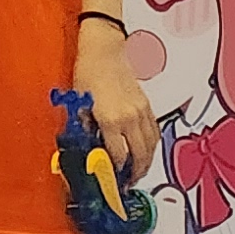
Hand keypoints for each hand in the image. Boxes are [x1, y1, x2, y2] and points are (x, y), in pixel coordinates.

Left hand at [74, 20, 153, 183]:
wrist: (105, 49)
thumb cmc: (88, 73)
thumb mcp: (79, 104)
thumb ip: (85, 130)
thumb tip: (88, 151)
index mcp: (110, 120)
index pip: (118, 157)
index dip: (116, 173)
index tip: (112, 182)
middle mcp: (130, 119)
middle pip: (140, 156)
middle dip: (135, 174)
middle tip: (127, 184)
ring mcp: (142, 112)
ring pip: (151, 146)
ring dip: (146, 162)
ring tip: (138, 172)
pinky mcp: (148, 106)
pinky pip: (155, 133)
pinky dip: (151, 146)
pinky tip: (144, 151)